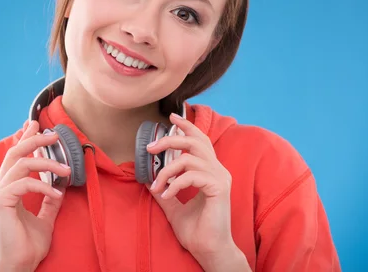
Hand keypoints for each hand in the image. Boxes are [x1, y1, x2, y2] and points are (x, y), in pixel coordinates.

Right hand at [0, 120, 70, 271]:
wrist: (18, 265)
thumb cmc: (28, 245)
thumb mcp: (45, 218)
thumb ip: (50, 202)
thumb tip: (60, 187)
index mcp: (9, 188)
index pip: (16, 156)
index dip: (25, 138)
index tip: (35, 124)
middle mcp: (1, 187)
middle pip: (15, 152)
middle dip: (34, 139)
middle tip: (53, 134)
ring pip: (21, 164)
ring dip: (47, 163)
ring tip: (66, 169)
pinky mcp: (1, 202)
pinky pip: (24, 184)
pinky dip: (43, 186)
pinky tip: (57, 194)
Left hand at [147, 113, 247, 269]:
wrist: (208, 250)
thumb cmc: (196, 231)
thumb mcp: (173, 206)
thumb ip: (164, 190)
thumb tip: (147, 179)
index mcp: (210, 171)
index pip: (200, 140)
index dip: (187, 125)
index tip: (171, 117)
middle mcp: (218, 170)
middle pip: (195, 141)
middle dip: (170, 139)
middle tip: (150, 148)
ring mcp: (220, 178)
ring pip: (190, 158)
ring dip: (167, 170)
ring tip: (156, 185)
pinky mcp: (219, 188)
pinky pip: (192, 176)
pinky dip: (174, 183)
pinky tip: (166, 195)